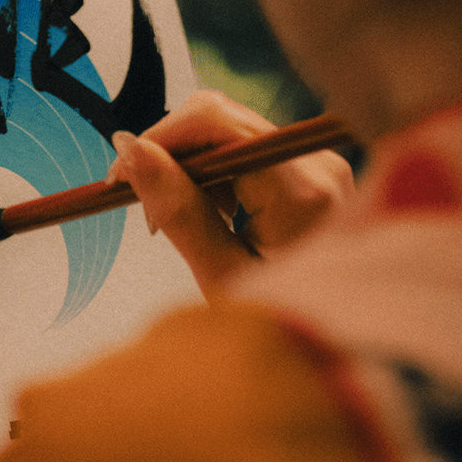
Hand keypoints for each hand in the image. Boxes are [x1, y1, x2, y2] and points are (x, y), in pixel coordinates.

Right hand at [106, 90, 352, 299]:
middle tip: (144, 206)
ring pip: (230, 130)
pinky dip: (216, 173)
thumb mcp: (221, 275)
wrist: (341, 342)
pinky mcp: (315, 169)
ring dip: (190, 164)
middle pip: (221, 119)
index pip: (215, 124)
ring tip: (176, 218)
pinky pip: (249, 149)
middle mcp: (317, 162)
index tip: (120, 177)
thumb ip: (178, 210)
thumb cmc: (284, 322)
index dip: (158, 139)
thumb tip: (132, 149)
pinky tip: (210, 213)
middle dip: (170, 152)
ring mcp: (319, 162)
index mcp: (299, 191)